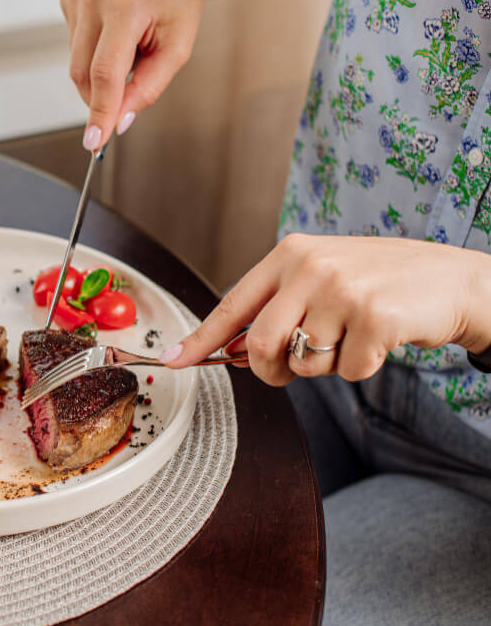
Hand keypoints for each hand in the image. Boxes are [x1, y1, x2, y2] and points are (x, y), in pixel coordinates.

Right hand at [60, 0, 213, 149]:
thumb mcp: (178, 45)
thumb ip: (149, 87)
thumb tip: (120, 120)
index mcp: (125, 7)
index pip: (104, 73)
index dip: (100, 112)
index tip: (95, 142)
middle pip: (84, 74)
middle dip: (102, 97)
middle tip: (126, 98)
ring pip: (77, 64)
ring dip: (101, 72)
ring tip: (130, 48)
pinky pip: (74, 46)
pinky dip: (93, 53)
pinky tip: (114, 35)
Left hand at [159, 234, 490, 384]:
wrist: (451, 280)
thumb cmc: (380, 284)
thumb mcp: (321, 281)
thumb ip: (278, 311)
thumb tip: (235, 352)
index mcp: (290, 254)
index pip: (233, 304)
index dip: (202, 338)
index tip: (174, 360)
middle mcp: (311, 266)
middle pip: (262, 344)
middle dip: (270, 371)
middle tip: (288, 370)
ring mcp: (343, 289)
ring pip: (304, 363)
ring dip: (325, 366)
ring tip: (351, 336)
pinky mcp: (376, 316)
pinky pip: (346, 371)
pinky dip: (360, 368)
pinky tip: (379, 341)